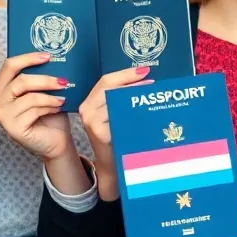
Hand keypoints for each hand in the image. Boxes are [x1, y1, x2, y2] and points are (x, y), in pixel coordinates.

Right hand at [0, 51, 71, 160]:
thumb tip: (50, 57)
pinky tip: (58, 107)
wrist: (55, 141)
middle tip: (63, 80)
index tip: (48, 56)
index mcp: (1, 88)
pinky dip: (49, 107)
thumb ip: (38, 77)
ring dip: (50, 94)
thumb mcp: (42, 91)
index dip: (28, 58)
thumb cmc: (48, 115)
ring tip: (64, 95)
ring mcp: (2, 115)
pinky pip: (33, 110)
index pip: (9, 66)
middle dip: (44, 79)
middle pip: (19, 80)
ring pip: (28, 96)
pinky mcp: (12, 127)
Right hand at [78, 66, 153, 195]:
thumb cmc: (117, 138)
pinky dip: (132, 111)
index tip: (144, 70)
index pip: (106, 81)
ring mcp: (91, 122)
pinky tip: (145, 110)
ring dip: (134, 95)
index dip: (125, 74)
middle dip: (131, 82)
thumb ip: (120, 99)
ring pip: (114, 100)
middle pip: (109, 87)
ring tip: (150, 93)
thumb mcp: (114, 115)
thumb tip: (144, 78)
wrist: (112, 166)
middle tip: (151, 81)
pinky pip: (118, 116)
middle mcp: (86, 110)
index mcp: (89, 102)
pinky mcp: (100, 133)